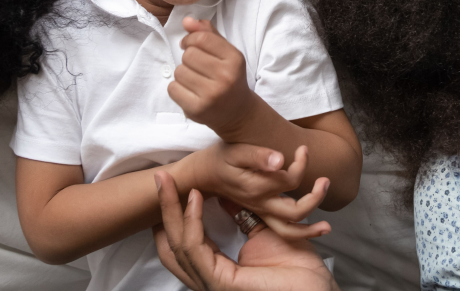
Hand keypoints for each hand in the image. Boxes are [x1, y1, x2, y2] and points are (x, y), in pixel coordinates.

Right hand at [153, 172, 339, 290]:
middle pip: (171, 246)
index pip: (184, 245)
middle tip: (161, 178)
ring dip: (171, 210)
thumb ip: (243, 218)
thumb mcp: (264, 233)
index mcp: (219, 270)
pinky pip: (196, 249)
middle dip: (163, 211)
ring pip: (177, 246)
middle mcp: (210, 279)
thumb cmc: (298, 270)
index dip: (174, 216)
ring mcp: (212, 284)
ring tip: (169, 182)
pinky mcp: (221, 283)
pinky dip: (192, 221)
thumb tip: (225, 195)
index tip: (172, 187)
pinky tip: (195, 199)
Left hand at [170, 18, 254, 138]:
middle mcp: (225, 77)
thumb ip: (208, 34)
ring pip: (179, 71)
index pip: (202, 38)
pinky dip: (177, 88)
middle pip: (189, 54)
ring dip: (183, 73)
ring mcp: (211, 95)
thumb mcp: (226, 53)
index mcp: (234, 59)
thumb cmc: (229, 77)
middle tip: (197, 67)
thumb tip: (187, 21)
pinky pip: (173, 89)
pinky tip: (189, 92)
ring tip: (195, 80)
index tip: (190, 45)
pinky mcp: (197, 109)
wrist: (238, 113)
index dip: (190, 39)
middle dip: (188, 58)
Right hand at [178, 143, 330, 234]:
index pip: (290, 179)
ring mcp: (261, 211)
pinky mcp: (261, 213)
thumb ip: (258, 155)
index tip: (302, 148)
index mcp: (257, 187)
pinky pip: (281, 230)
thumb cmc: (219, 158)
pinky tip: (314, 227)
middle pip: (296, 210)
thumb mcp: (235, 151)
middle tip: (325, 180)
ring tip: (327, 226)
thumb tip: (281, 159)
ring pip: (289, 230)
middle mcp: (261, 203)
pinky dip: (299, 233)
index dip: (301, 163)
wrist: (202, 176)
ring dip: (310, 229)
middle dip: (316, 198)